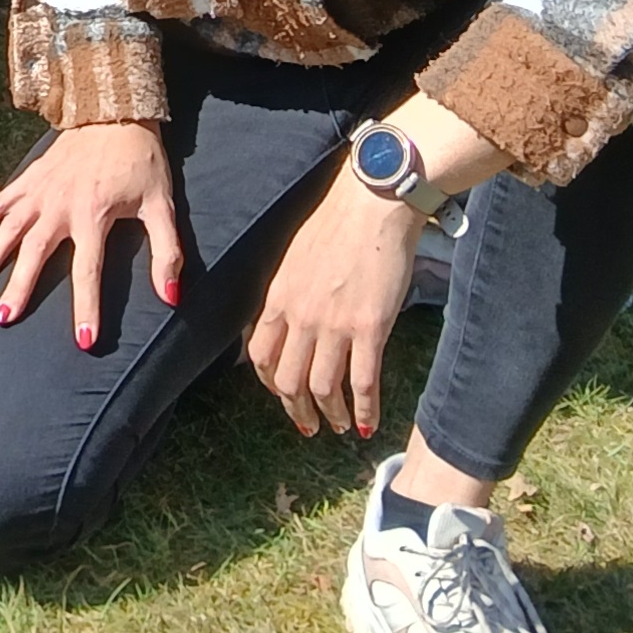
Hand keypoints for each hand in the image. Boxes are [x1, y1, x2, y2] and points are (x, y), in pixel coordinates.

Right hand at [0, 119, 182, 340]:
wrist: (114, 111)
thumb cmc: (141, 162)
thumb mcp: (162, 205)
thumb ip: (167, 252)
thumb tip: (171, 296)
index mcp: (94, 215)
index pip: (88, 271)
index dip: (87, 307)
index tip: (83, 341)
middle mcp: (59, 205)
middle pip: (34, 253)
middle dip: (17, 287)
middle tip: (1, 319)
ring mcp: (38, 192)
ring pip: (7, 231)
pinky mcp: (27, 179)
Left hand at [243, 171, 421, 441]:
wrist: (372, 206)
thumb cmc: (337, 224)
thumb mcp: (295, 258)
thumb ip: (288, 293)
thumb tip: (286, 318)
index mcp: (278, 297)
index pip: (260, 356)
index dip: (269, 383)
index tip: (282, 394)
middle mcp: (300, 316)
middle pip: (288, 381)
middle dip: (297, 410)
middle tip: (309, 424)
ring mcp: (334, 325)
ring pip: (323, 389)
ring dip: (331, 415)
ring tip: (341, 426)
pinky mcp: (370, 328)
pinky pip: (363, 383)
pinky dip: (366, 410)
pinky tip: (370, 423)